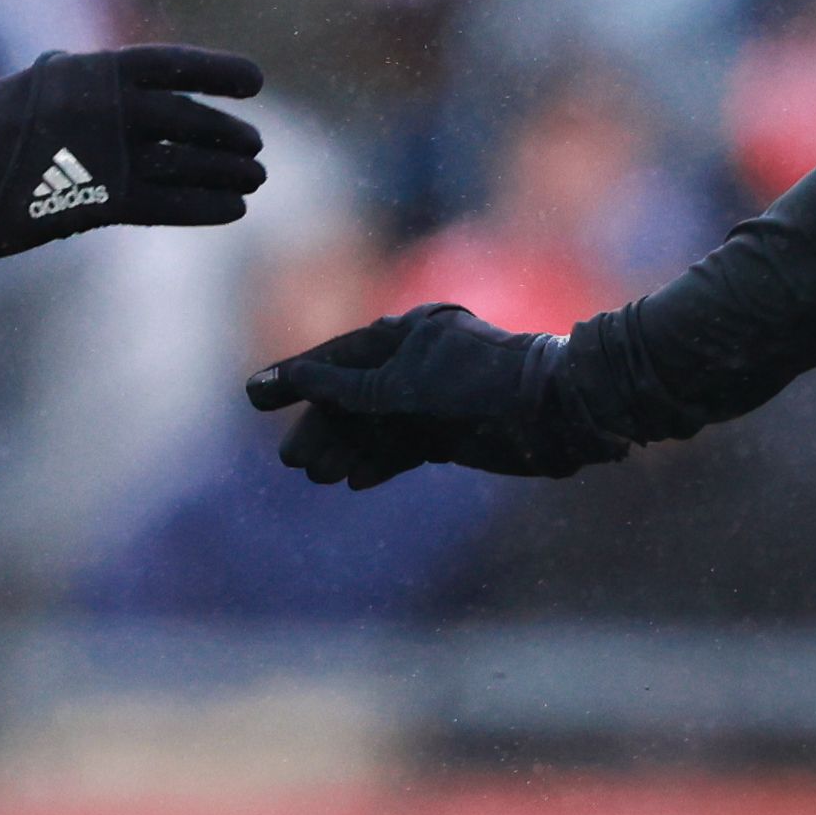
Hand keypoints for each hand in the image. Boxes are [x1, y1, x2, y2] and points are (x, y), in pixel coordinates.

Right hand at [0, 45, 265, 268]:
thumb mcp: (36, 85)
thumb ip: (85, 79)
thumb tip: (124, 77)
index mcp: (91, 71)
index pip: (171, 64)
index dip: (217, 71)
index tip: (256, 81)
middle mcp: (106, 108)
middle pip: (189, 120)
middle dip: (227, 133)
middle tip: (254, 145)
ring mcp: (106, 154)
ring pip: (187, 163)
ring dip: (227, 172)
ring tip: (255, 178)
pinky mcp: (101, 201)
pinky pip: (170, 204)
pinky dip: (206, 207)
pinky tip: (234, 209)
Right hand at [246, 301, 623, 486]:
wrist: (561, 413)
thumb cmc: (487, 386)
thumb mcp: (409, 386)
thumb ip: (354, 388)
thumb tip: (302, 379)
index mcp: (408, 334)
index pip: (337, 357)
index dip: (295, 378)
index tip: (254, 396)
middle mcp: (419, 362)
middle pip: (354, 396)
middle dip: (322, 426)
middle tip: (291, 460)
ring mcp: (436, 398)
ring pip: (377, 426)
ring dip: (347, 449)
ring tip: (315, 474)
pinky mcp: (455, 431)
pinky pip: (406, 448)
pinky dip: (382, 463)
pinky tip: (355, 481)